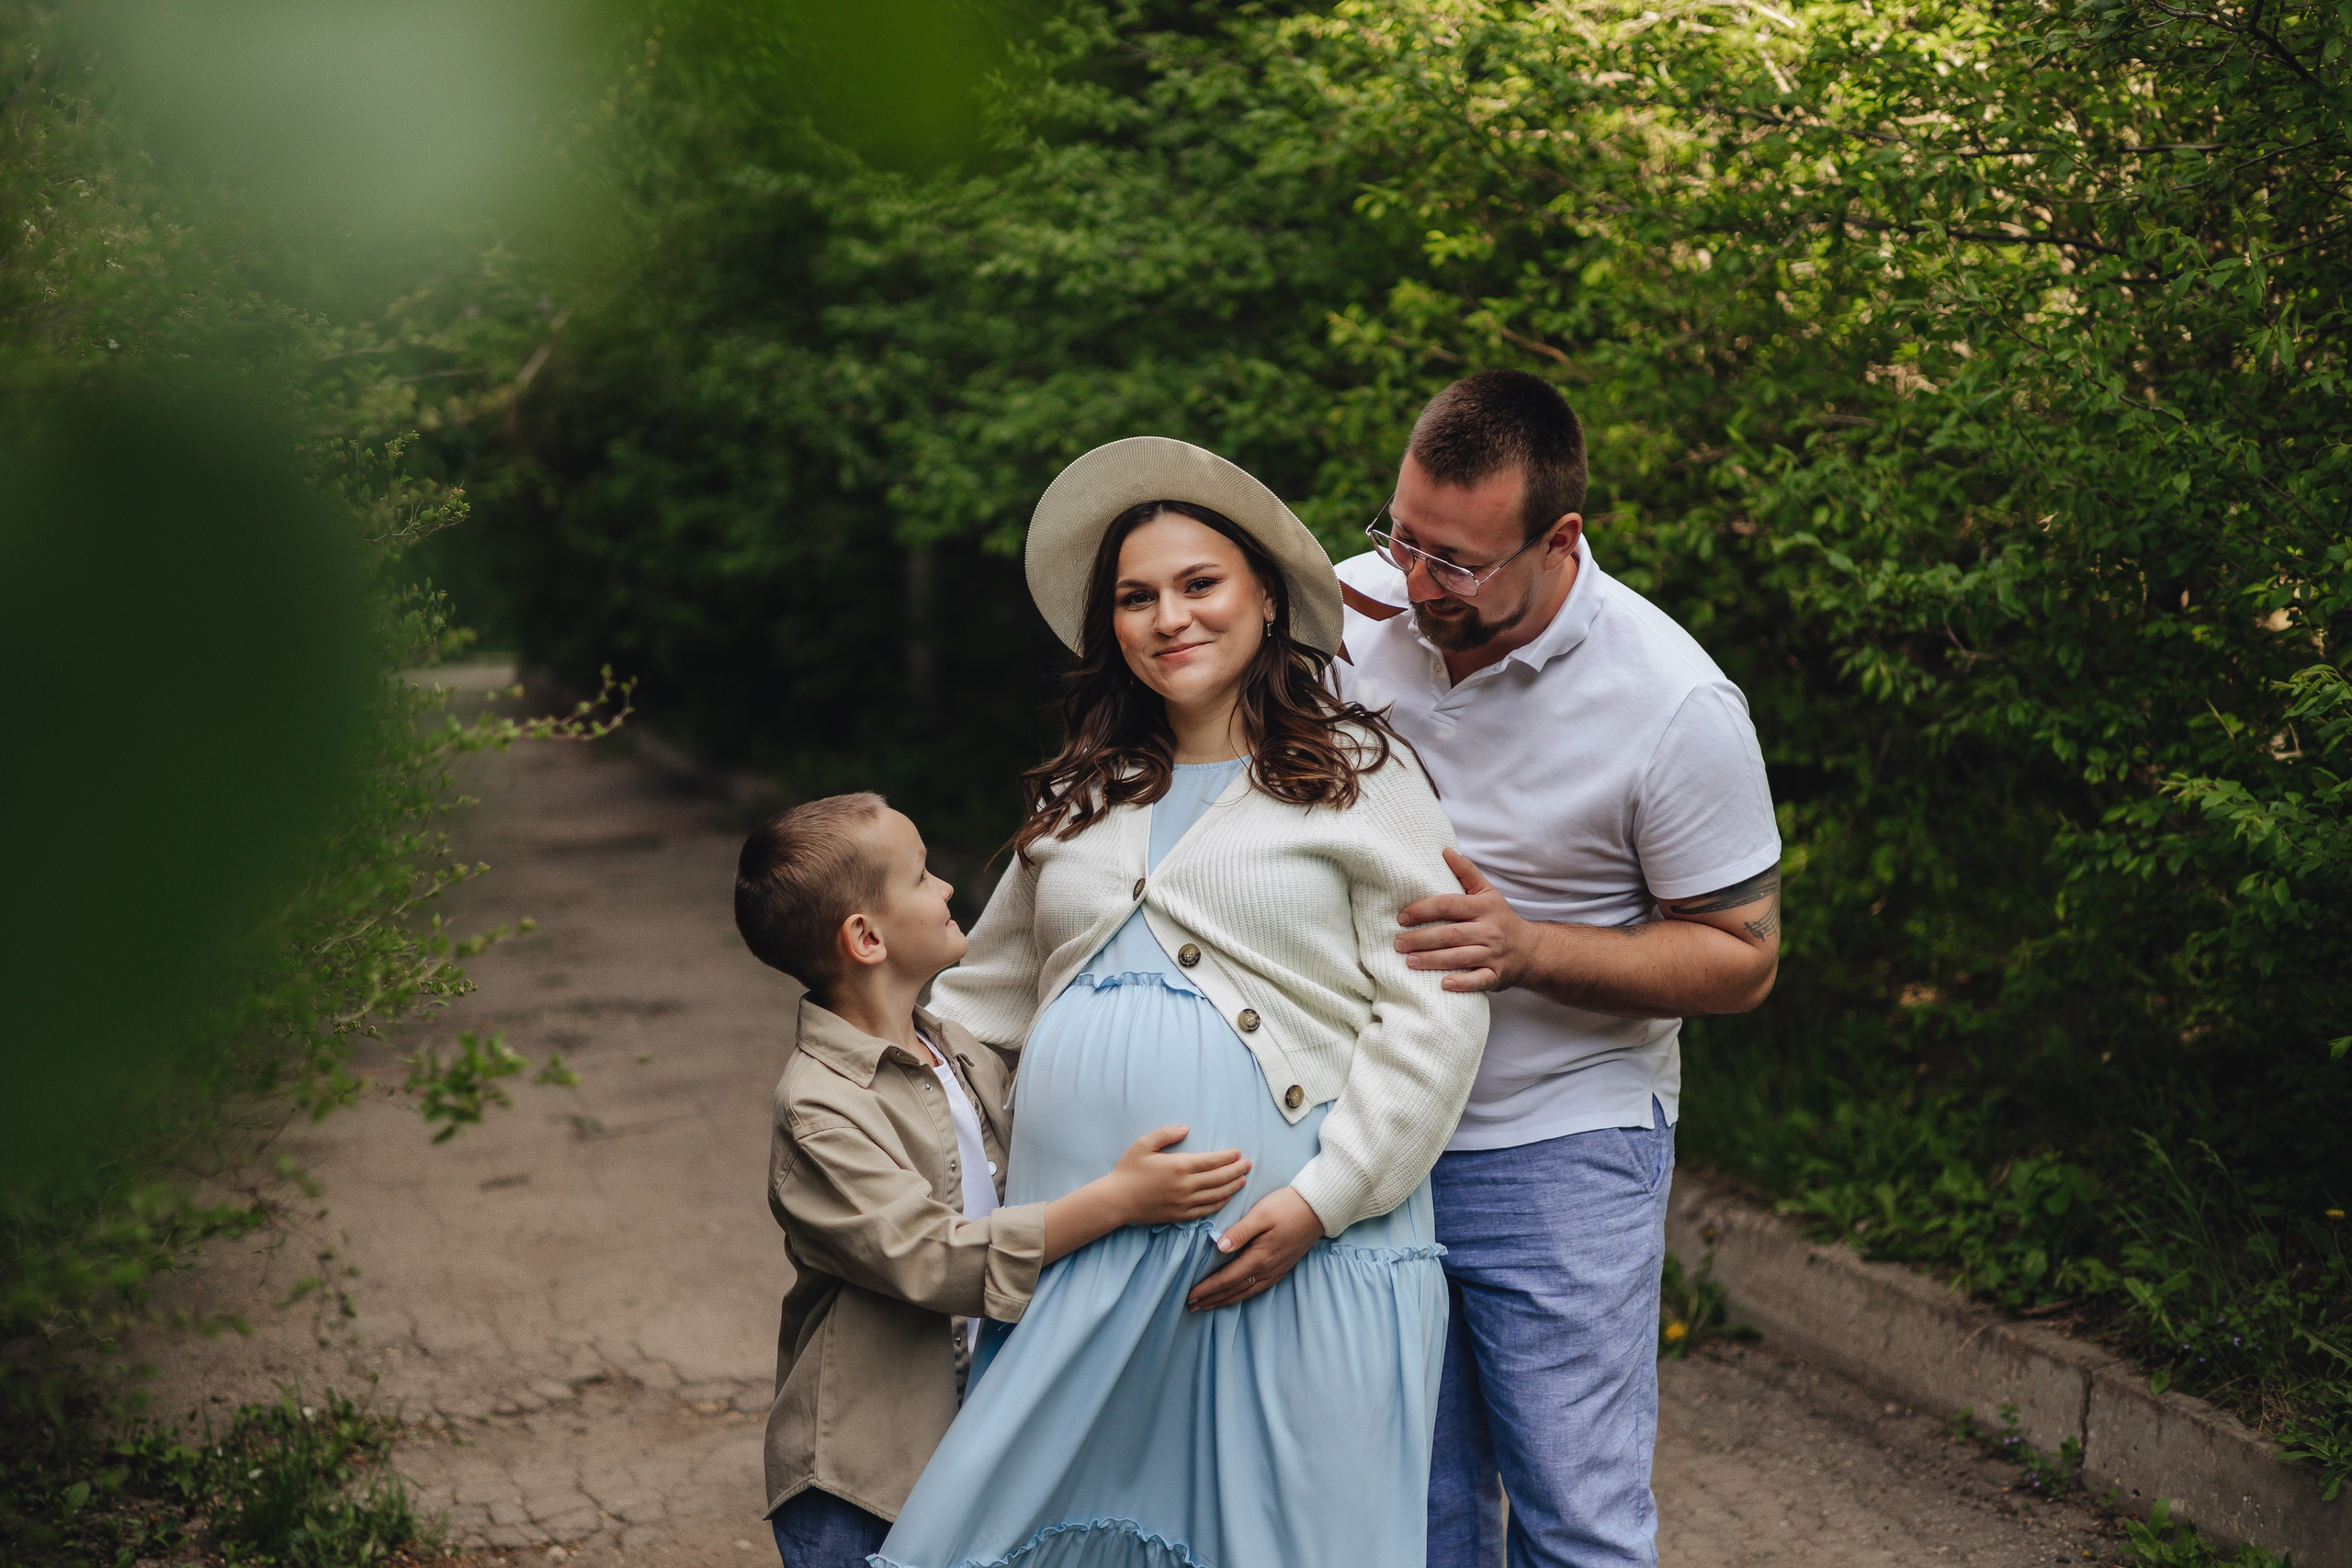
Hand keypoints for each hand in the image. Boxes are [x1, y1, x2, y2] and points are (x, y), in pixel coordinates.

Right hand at [1110, 1125, 1250, 1226]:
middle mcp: (1186, 1186)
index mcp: (1179, 1166)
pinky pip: (1206, 1210)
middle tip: (1248, 1164)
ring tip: (1242, 1180)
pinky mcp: (1180, 1215)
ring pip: (1216, 1195)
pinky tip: (1226, 1198)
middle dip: (1236, 1170)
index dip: (1228, 1157)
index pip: (1212, 1161)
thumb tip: (1185, 1128)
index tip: (1238, 1153)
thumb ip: (1165, 1133)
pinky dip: (1219, 1203)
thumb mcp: (1143, 1144)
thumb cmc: (1128, 1170)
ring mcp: (1184, 1203)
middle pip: (1219, 1178)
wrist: (1116, 1200)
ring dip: (1232, 1187)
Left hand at [1185, 1187, 1322, 1309]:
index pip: (1227, 1278)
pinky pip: (1258, 1289)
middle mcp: (1267, 1269)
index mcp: (1259, 1257)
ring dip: (1225, 1300)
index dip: (1208, 1289)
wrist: (1318, 1209)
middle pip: (1234, 1290)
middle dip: (1212, 1299)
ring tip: (1209, 1306)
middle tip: (1192, 1306)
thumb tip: (1219, 1247)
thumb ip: (1240, 1232)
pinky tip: (1236, 1295)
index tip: (1190, 1295)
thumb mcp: (1261, 1214)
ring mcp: (1276, 1271)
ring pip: (1246, 1292)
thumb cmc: (1287, 1206)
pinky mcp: (1282, 1268)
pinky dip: (1242, 1295)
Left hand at [1394, 848, 1527, 992]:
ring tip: (1409, 961)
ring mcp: (1493, 954)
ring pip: (1460, 957)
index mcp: (1484, 907)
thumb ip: (1466, 872)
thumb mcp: (1488, 892)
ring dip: (1433, 960)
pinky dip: (1462, 983)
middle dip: (1422, 939)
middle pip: (1451, 934)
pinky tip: (1443, 984)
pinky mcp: (1496, 976)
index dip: (1423, 910)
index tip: (1402, 917)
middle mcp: (1489, 930)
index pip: (1449, 905)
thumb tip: (1444, 851)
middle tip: (1398, 943)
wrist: (1531, 949)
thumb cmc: (1500, 918)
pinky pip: (1478, 980)